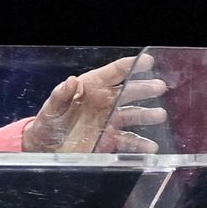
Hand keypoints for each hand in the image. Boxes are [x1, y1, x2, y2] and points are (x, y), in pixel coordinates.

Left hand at [22, 55, 166, 152]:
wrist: (45, 146)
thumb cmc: (48, 121)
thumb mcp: (51, 108)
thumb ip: (61, 95)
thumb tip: (72, 81)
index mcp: (89, 88)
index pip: (112, 73)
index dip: (129, 66)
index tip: (147, 60)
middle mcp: (103, 102)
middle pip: (127, 92)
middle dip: (143, 88)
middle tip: (160, 86)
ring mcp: (108, 121)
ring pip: (132, 115)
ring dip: (147, 114)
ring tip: (160, 115)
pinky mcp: (110, 139)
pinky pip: (128, 140)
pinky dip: (140, 144)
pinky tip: (151, 147)